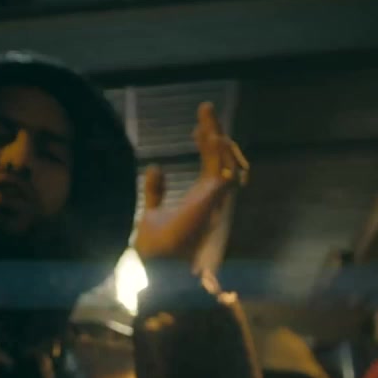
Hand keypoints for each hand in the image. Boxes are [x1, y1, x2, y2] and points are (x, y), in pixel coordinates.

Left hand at [133, 102, 247, 264]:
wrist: (156, 270)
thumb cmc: (158, 250)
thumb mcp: (151, 213)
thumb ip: (155, 191)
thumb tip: (155, 166)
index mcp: (200, 198)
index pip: (210, 164)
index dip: (206, 143)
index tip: (197, 126)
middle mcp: (211, 199)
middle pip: (221, 159)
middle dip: (215, 132)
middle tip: (205, 108)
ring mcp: (213, 203)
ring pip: (226, 164)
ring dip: (218, 141)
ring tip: (207, 121)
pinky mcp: (210, 207)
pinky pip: (222, 178)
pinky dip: (220, 158)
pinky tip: (213, 139)